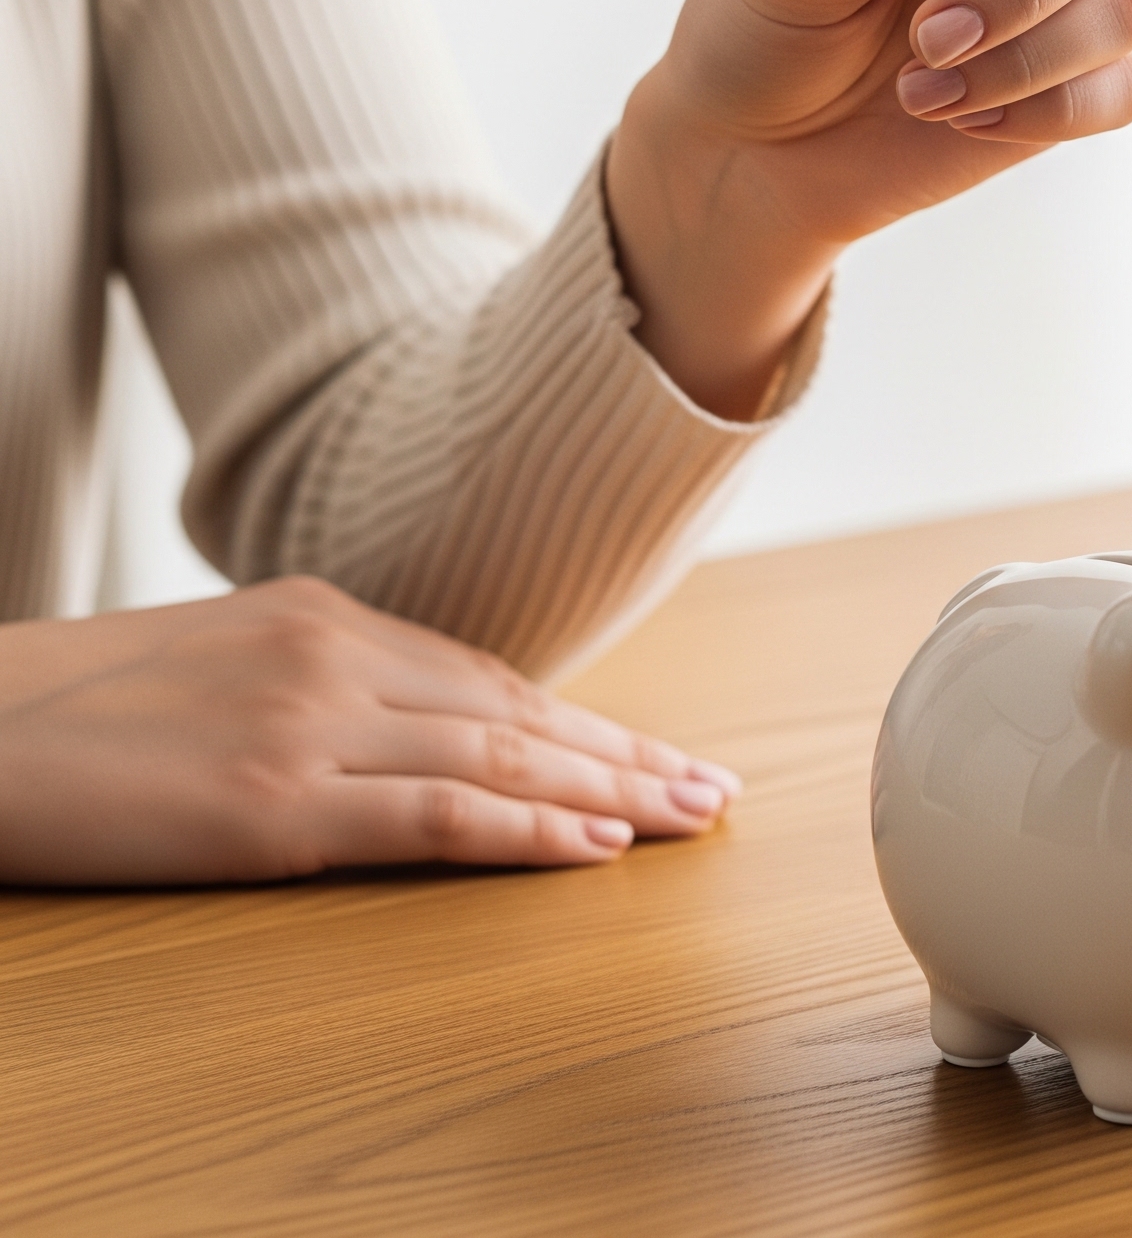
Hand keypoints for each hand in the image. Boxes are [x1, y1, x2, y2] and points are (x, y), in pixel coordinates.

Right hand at [0, 578, 739, 884]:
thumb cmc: (87, 708)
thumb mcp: (228, 665)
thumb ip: (332, 685)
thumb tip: (430, 731)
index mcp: (330, 616)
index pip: (495, 681)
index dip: (587, 724)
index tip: (658, 755)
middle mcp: (339, 655)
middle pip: (520, 714)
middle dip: (627, 756)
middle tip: (712, 789)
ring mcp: (312, 723)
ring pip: (501, 758)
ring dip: (608, 794)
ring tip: (686, 820)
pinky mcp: (274, 800)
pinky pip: (435, 816)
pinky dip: (527, 831)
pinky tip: (594, 847)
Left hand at [606, 0, 1131, 414]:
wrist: (749, 153)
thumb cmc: (761, 34)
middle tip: (928, 41)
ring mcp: (1055, 1)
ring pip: (1128, 10)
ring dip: (1028, 62)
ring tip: (923, 91)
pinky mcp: (1068, 82)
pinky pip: (1127, 88)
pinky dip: (1050, 112)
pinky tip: (965, 122)